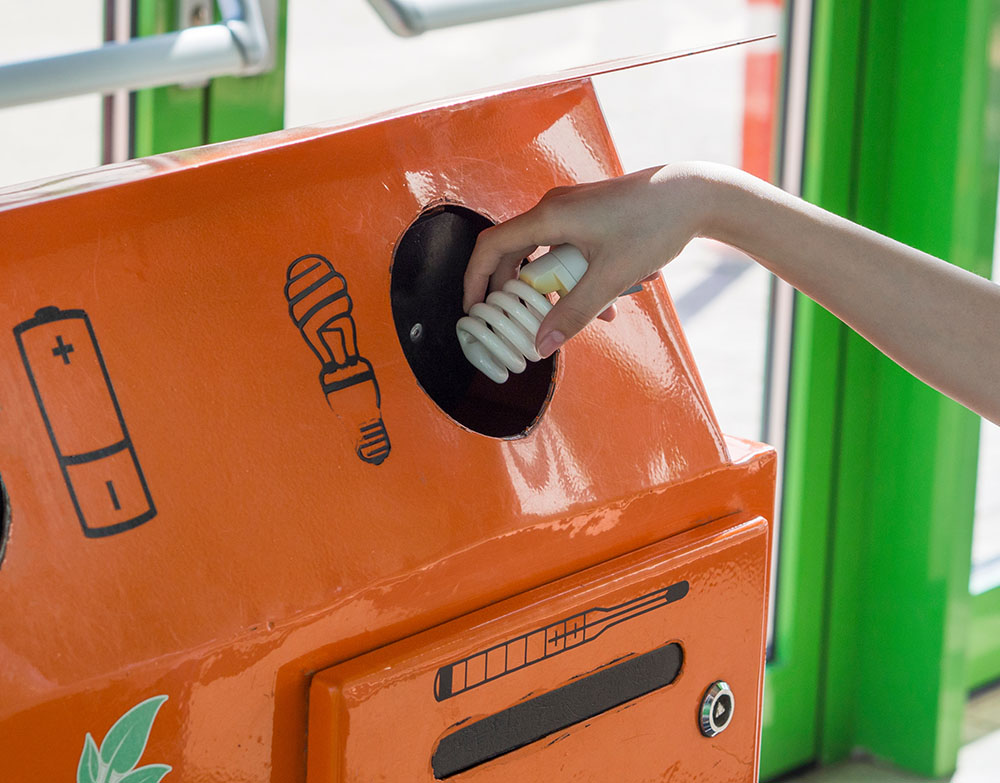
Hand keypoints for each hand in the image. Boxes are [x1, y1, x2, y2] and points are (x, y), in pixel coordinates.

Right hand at [463, 162, 716, 356]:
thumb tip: (541, 345)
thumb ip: (572, 313)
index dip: (475, 280)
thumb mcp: (610, 277)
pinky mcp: (590, 216)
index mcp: (549, 217)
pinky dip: (579, 278)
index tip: (473, 309)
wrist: (695, 195)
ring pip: (546, 257)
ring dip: (559, 290)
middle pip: (515, 255)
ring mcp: (572, 210)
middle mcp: (553, 209)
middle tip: (521, 324)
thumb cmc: (654, 225)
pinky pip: (568, 252)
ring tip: (589, 318)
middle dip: (519, 293)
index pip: (491, 248)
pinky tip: (610, 303)